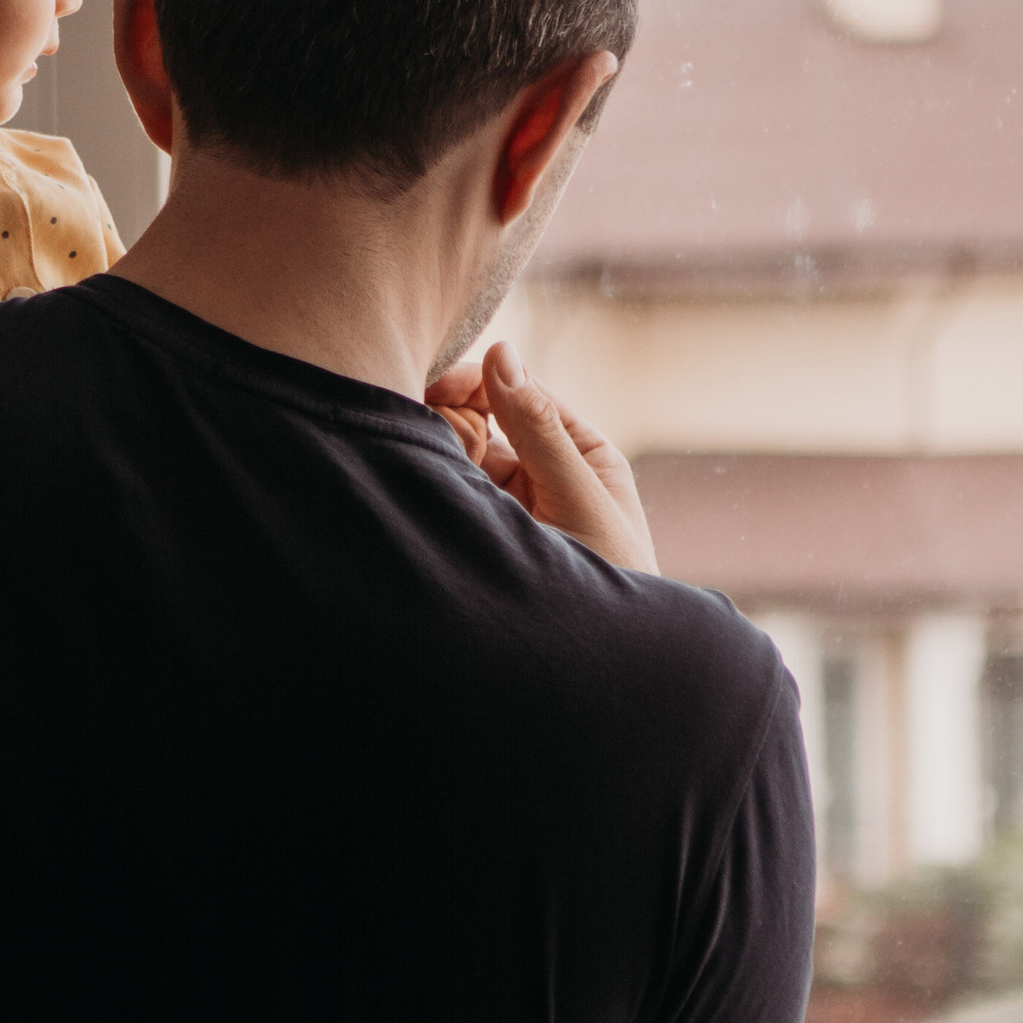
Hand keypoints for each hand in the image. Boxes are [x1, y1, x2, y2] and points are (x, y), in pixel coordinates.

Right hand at [427, 342, 657, 572]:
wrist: (592, 670)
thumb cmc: (612, 584)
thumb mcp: (580, 499)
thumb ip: (537, 430)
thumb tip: (503, 353)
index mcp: (581, 450)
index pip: (520, 393)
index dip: (475, 382)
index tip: (431, 386)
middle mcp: (543, 470)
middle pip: (482, 420)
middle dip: (447, 418)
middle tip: (414, 426)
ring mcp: (509, 504)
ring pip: (459, 457)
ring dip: (435, 455)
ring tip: (411, 461)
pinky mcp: (483, 533)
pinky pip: (450, 495)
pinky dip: (429, 487)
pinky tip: (412, 487)